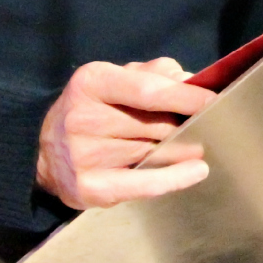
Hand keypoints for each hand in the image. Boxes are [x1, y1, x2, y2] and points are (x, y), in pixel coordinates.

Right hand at [36, 58, 215, 210]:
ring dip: (179, 151)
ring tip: (193, 146)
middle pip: (154, 126)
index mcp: (92, 81)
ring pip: (152, 153)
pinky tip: (196, 171)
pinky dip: (174, 179)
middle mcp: (82, 117)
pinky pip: (142, 185)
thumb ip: (155, 75)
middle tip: (205, 128)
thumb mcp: (118, 78)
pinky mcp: (87, 188)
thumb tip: (192, 82)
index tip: (215, 102)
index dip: (186, 97)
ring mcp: (82, 156)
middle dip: (184, 126)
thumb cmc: (96, 109)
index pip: (148, 91)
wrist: (46, 151)